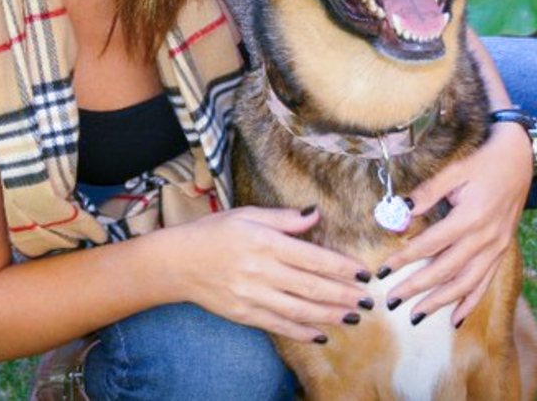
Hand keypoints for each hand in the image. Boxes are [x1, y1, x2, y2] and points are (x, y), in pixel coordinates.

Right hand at [171, 205, 372, 342]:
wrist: (178, 261)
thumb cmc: (214, 232)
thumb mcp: (247, 215)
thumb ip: (283, 218)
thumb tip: (314, 213)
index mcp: (265, 242)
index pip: (313, 257)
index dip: (342, 267)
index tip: (363, 273)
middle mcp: (261, 270)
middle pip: (312, 286)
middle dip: (344, 295)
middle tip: (369, 300)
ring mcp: (253, 295)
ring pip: (301, 309)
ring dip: (331, 314)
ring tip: (354, 316)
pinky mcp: (244, 314)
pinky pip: (280, 325)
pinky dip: (303, 331)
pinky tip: (322, 333)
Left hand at [384, 121, 532, 325]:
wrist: (518, 160)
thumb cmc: (482, 162)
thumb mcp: (453, 171)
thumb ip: (428, 192)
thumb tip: (401, 210)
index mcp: (470, 218)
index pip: (430, 245)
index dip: (405, 259)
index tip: (384, 270)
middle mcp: (485, 238)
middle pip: (446, 270)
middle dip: (417, 288)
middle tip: (393, 300)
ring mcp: (496, 248)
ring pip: (466, 284)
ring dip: (440, 302)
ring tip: (417, 315)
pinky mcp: (501, 251)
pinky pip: (486, 283)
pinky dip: (470, 302)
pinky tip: (455, 318)